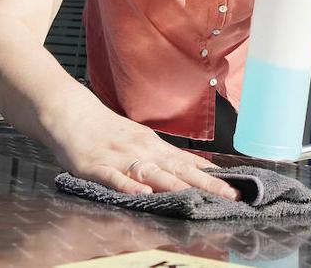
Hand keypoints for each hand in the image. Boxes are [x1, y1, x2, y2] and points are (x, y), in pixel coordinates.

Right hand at [51, 102, 239, 199]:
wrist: (71, 112)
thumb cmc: (107, 130)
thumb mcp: (141, 140)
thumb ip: (165, 157)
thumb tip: (197, 169)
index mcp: (154, 147)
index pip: (190, 163)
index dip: (214, 176)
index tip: (238, 187)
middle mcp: (143, 152)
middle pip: (179, 170)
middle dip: (207, 184)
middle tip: (231, 195)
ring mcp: (120, 159)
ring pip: (152, 174)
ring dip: (177, 187)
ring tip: (198, 198)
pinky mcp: (96, 166)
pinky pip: (114, 179)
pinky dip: (129, 187)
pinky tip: (143, 195)